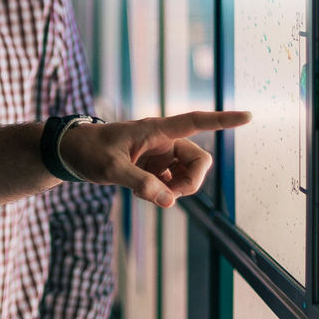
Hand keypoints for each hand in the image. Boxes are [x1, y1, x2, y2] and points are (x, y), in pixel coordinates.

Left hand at [59, 110, 250, 206]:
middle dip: (190, 182)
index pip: (196, 121)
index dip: (222, 120)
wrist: (71, 153)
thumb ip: (140, 184)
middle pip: (199, 161)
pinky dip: (164, 191)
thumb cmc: (88, 152)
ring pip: (188, 175)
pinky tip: (143, 191)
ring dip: (175, 189)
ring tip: (146, 192)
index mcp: (156, 130)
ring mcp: (160, 154)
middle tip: (168, 195)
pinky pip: (173, 183)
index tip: (248, 116)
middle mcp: (163, 140)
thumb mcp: (110, 169)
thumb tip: (169, 202)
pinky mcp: (154, 167)